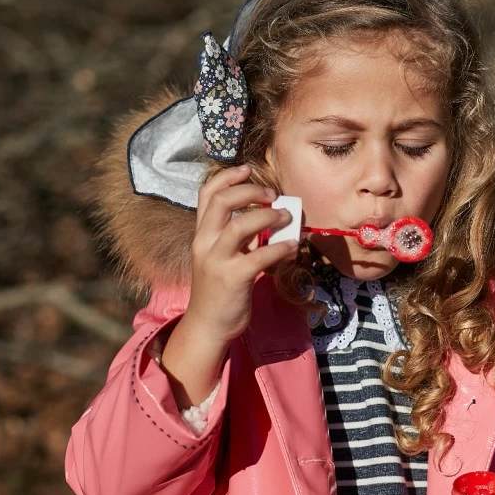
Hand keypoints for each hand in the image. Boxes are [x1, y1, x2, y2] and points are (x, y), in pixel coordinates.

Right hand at [188, 164, 297, 342]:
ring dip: (268, 217)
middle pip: (223, 201)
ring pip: (240, 225)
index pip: (207, 194)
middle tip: (272, 195)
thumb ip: (239, 237)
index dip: (228, 177)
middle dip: (250, 191)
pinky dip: (280, 248)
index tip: (248, 170)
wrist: (208, 325)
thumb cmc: (219, 290)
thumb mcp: (222, 257)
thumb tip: (269, 217)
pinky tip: (292, 246)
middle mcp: (205, 243)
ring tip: (287, 217)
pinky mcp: (233, 279)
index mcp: (201, 234)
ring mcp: (217, 260)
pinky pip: (260, 256)